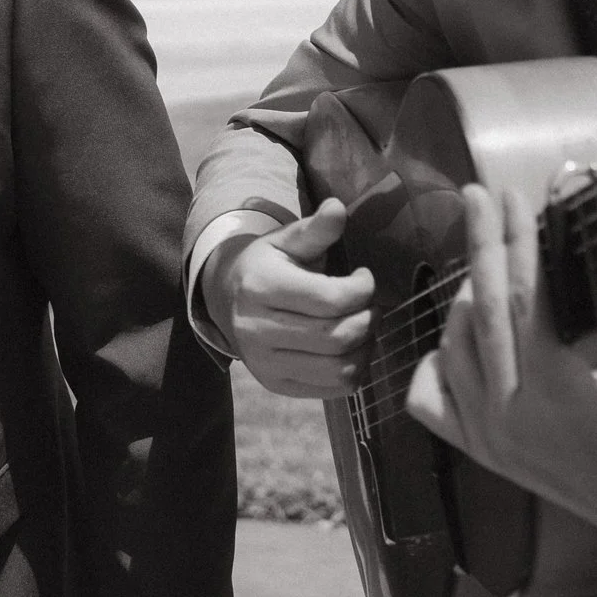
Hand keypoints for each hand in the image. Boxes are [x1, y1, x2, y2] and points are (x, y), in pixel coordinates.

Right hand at [205, 200, 374, 396]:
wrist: (227, 300)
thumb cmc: (268, 266)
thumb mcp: (287, 241)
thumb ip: (315, 229)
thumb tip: (337, 208)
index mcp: (259, 287)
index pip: (330, 300)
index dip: (363, 289)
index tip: (364, 277)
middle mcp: (255, 328)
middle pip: (338, 335)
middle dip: (368, 318)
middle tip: (369, 305)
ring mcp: (263, 362)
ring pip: (340, 367)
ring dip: (366, 346)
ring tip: (363, 326)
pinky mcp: (275, 384)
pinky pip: (333, 388)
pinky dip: (355, 370)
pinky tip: (351, 348)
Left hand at [408, 184, 596, 560]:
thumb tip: (590, 243)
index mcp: (558, 394)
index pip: (524, 300)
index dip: (517, 243)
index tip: (513, 198)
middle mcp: (509, 415)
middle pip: (481, 314)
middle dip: (480, 247)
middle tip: (476, 196)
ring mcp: (485, 437)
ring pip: (451, 349)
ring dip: (464, 299)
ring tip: (488, 262)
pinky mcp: (477, 451)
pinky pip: (430, 398)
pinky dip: (435, 361)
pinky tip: (459, 336)